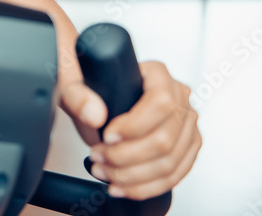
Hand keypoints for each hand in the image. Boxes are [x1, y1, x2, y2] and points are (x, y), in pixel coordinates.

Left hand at [62, 61, 200, 199]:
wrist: (99, 98)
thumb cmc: (94, 87)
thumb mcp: (75, 84)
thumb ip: (77, 96)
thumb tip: (94, 115)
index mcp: (158, 74)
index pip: (160, 102)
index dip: (134, 126)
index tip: (107, 136)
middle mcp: (179, 98)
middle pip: (164, 139)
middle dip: (126, 156)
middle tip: (98, 156)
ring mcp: (187, 125)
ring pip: (169, 162)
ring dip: (132, 175)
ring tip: (103, 171)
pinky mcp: (186, 148)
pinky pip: (173, 176)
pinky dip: (144, 187)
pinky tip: (121, 186)